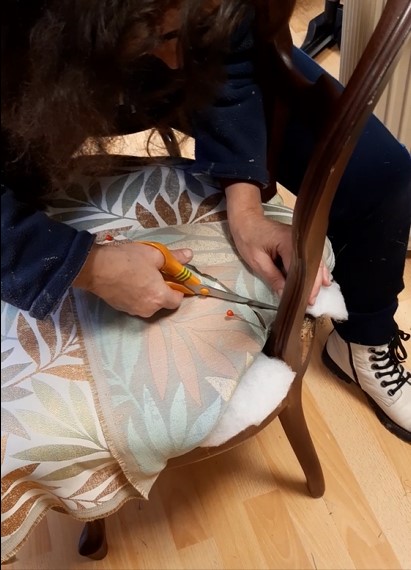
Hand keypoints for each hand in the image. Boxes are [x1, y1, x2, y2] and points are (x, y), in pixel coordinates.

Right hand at [73, 242, 192, 316]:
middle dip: (162, 290)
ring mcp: (134, 311)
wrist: (95, 268)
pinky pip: (136, 303)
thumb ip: (174, 257)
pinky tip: (129, 281)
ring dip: (149, 293)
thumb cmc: (128, 260)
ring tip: (140, 275)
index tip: (172, 278)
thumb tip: (189, 255)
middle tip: (154, 273)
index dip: (177, 288)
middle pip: (163, 302)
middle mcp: (149, 309)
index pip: (177, 300)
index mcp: (160, 297)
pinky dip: (137, 295)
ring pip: (149, 303)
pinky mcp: (122, 309)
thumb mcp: (154, 254)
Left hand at [225, 182, 330, 304]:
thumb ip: (272, 277)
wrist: (246, 219)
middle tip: (311, 303)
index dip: (304, 285)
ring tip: (316, 296)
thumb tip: (285, 295)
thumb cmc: (248, 238)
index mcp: (289, 242)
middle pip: (313, 265)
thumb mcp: (257, 261)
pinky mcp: (300, 243)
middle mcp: (300, 240)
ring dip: (317, 278)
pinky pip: (312, 257)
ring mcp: (302, 240)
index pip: (301, 267)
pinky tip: (323, 281)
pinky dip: (317, 269)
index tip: (305, 301)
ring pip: (315, 261)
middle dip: (313, 285)